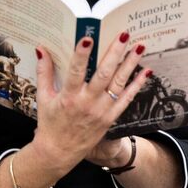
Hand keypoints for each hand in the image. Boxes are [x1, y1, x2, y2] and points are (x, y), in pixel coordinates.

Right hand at [32, 32, 150, 174]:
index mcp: (68, 97)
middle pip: (103, 74)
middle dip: (115, 53)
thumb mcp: (43, 97)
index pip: (75, 71)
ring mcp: (101, 111)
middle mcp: (87, 103)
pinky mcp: (110, 117)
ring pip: (119, 84)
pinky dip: (137, 84)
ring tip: (140, 47)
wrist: (59, 152)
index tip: (88, 38)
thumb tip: (41, 49)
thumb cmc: (50, 123)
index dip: (81, 54)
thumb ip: (44, 72)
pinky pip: (127, 99)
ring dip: (130, 64)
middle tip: (123, 34)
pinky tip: (146, 71)